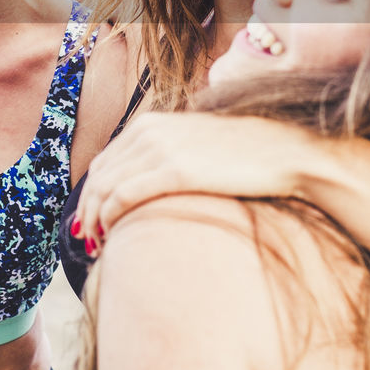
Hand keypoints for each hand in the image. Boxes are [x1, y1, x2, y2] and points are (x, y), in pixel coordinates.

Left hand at [72, 111, 325, 254]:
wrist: (283, 151)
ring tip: (97, 246)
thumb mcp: (193, 145)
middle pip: (97, 177)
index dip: (89, 195)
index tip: (89, 222)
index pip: (102, 163)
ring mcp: (160, 149)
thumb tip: (142, 188)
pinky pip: (123, 197)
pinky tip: (111, 237)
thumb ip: (163, 158)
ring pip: (104, 189)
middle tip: (88, 241)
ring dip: (93, 221)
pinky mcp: (174, 170)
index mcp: (150, 123)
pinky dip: (109, 219)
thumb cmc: (243, 156)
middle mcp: (148, 131)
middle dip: (86, 211)